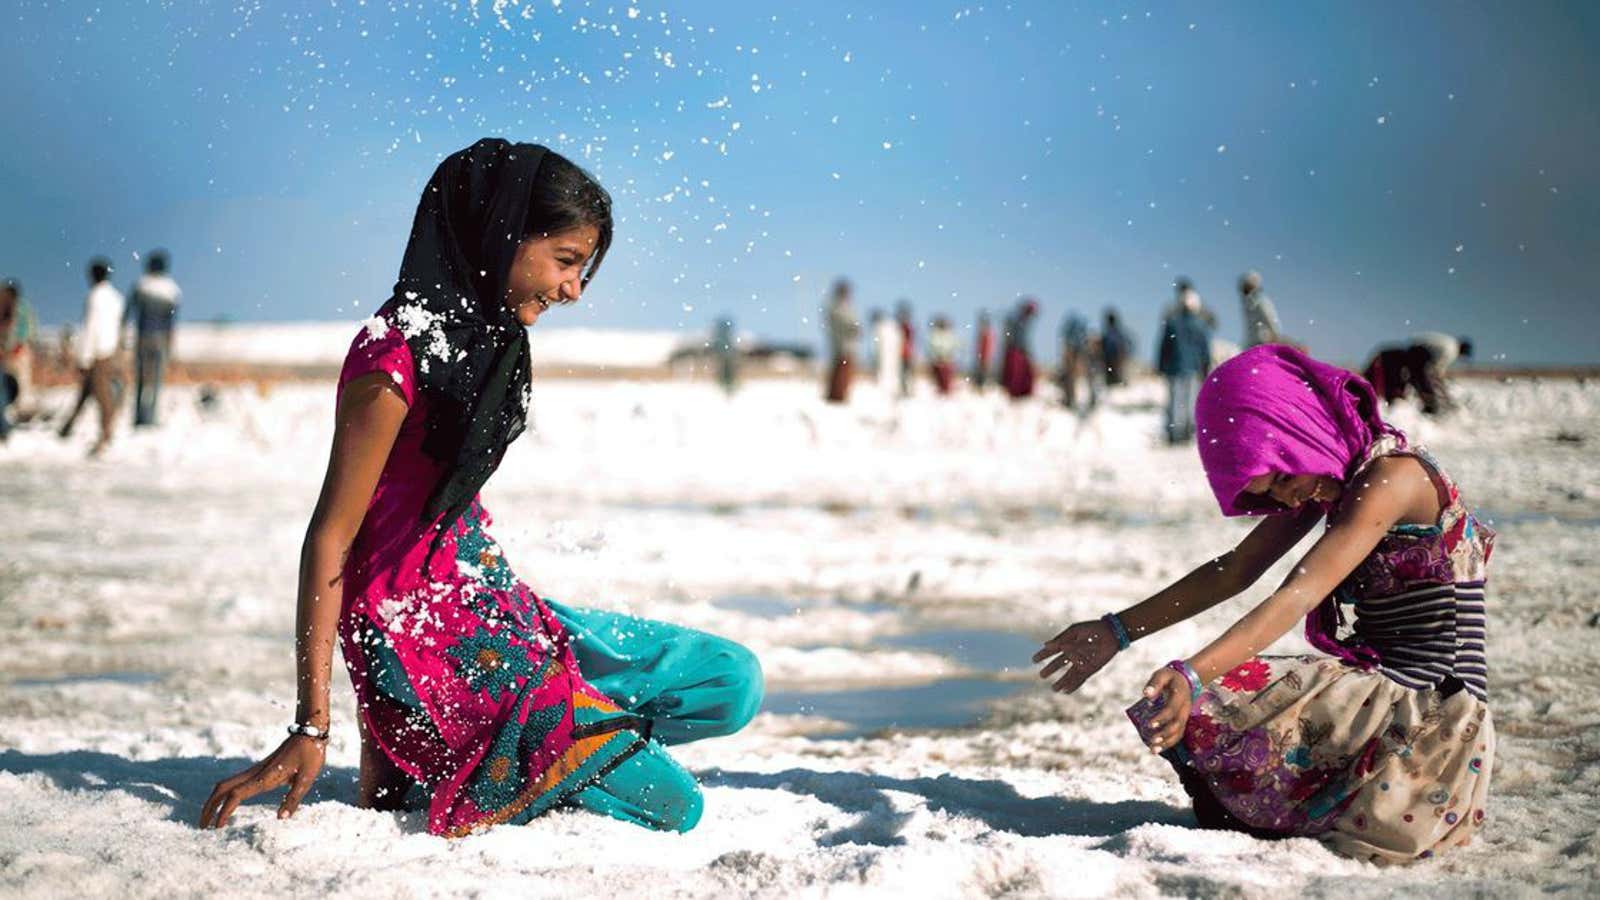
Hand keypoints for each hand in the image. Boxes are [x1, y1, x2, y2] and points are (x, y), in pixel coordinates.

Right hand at [199, 735, 324, 828]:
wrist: (309, 732)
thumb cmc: (311, 754)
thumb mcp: (307, 777)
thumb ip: (293, 798)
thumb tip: (280, 819)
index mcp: (266, 777)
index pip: (237, 795)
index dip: (225, 811)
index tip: (217, 828)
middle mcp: (256, 773)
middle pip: (222, 789)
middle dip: (210, 807)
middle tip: (202, 827)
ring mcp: (255, 770)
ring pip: (226, 784)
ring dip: (214, 801)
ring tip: (209, 820)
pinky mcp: (258, 769)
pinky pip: (234, 782)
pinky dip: (223, 795)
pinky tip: (226, 805)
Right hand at [1032, 619, 1119, 692]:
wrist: (1112, 633)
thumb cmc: (1093, 628)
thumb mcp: (1075, 631)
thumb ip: (1061, 639)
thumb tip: (1045, 645)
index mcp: (1068, 643)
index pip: (1053, 650)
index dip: (1043, 655)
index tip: (1034, 659)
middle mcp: (1074, 654)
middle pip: (1060, 663)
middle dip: (1050, 669)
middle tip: (1041, 675)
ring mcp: (1083, 662)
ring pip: (1069, 674)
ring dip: (1062, 681)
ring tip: (1054, 689)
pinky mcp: (1091, 668)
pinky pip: (1081, 678)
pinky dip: (1074, 685)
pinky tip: (1067, 691)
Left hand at [1140, 667, 1192, 752]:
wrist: (1186, 680)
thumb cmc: (1170, 677)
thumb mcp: (1162, 674)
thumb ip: (1155, 684)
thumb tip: (1146, 694)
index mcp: (1180, 697)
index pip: (1171, 709)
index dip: (1161, 718)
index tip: (1149, 724)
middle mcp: (1184, 709)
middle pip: (1177, 724)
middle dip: (1165, 734)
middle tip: (1152, 741)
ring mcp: (1184, 716)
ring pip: (1178, 732)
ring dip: (1167, 742)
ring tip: (1153, 750)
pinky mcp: (1181, 721)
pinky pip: (1177, 734)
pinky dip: (1168, 743)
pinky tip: (1157, 749)